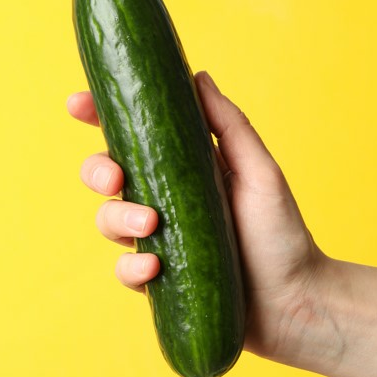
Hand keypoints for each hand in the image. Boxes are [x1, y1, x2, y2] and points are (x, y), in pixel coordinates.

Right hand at [68, 71, 336, 368]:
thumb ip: (229, 125)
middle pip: (105, 175)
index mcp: (184, 167)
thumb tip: (197, 75)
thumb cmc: (283, 234)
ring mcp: (158, 240)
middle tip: (117, 178)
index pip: (132, 135)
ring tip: (151, 224)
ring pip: (108, 221)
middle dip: (98, 171)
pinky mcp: (159, 281)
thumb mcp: (259, 171)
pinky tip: (155, 266)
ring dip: (118, 219)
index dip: (99, 117)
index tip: (78, 104)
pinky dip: (132, 267)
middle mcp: (165, 199)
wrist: (297, 301)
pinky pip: (125, 271)